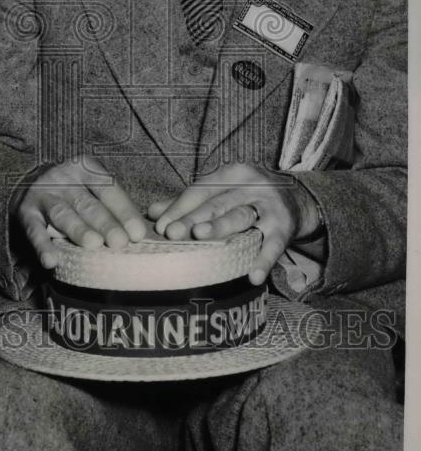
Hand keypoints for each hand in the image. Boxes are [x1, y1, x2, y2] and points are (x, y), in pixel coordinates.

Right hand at [16, 156, 146, 268]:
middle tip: (119, 242)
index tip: (137, 234)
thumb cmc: (72, 191)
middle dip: (105, 223)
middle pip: (87, 203)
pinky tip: (51, 260)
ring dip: (78, 230)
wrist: (27, 183)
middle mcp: (64, 179)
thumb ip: (112, 206)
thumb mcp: (91, 188)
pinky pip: (34, 230)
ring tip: (93, 245)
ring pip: (62, 214)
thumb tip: (140, 234)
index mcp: (85, 169)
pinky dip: (42, 246)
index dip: (124, 211)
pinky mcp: (25, 212)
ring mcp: (43, 195)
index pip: (108, 189)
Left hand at [147, 163, 318, 284]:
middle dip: (193, 218)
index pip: (200, 190)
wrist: (298, 199)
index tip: (160, 226)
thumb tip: (151, 213)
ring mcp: (269, 206)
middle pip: (216, 204)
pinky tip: (253, 276)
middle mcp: (251, 185)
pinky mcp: (285, 227)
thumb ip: (189, 203)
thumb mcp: (223, 192)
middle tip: (172, 233)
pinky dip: (263, 260)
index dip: (180, 208)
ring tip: (202, 238)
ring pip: (240, 217)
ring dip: (221, 228)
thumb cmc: (248, 197)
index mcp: (232, 174)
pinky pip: (273, 245)